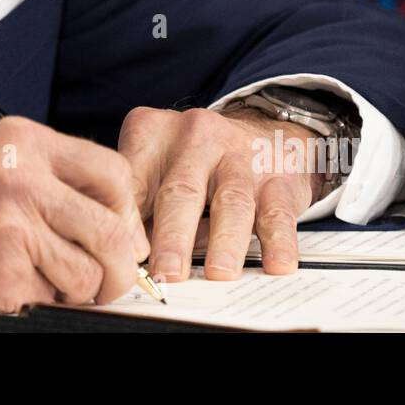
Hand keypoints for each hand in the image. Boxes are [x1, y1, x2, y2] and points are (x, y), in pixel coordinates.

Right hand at [0, 116, 148, 317]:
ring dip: (77, 289)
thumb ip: (47, 172)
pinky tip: (10, 285)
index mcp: (23, 143)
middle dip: (118, 264)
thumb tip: (109, 209)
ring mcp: (12, 230)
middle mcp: (23, 181)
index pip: (114, 172)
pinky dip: (40, 302)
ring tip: (46, 280)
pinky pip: (51, 301)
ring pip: (89, 275)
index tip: (120, 229)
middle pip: (114, 230)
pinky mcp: (0, 277)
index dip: (126, 210)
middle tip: (106, 275)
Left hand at [119, 105, 323, 282]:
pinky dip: (278, 241)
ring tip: (218, 274)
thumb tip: (127, 261)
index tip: (125, 256)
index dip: (127, 219)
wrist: (261, 129)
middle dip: (173, 236)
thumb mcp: (156, 165)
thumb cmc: (194, 161)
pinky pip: (277, 211)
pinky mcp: (279, 176)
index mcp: (153, 133)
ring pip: (232, 202)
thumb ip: (139, 206)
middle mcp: (196, 138)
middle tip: (166, 272)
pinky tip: (276, 266)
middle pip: (181, 191)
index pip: (132, 178)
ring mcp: (240, 156)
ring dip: (224, 242)